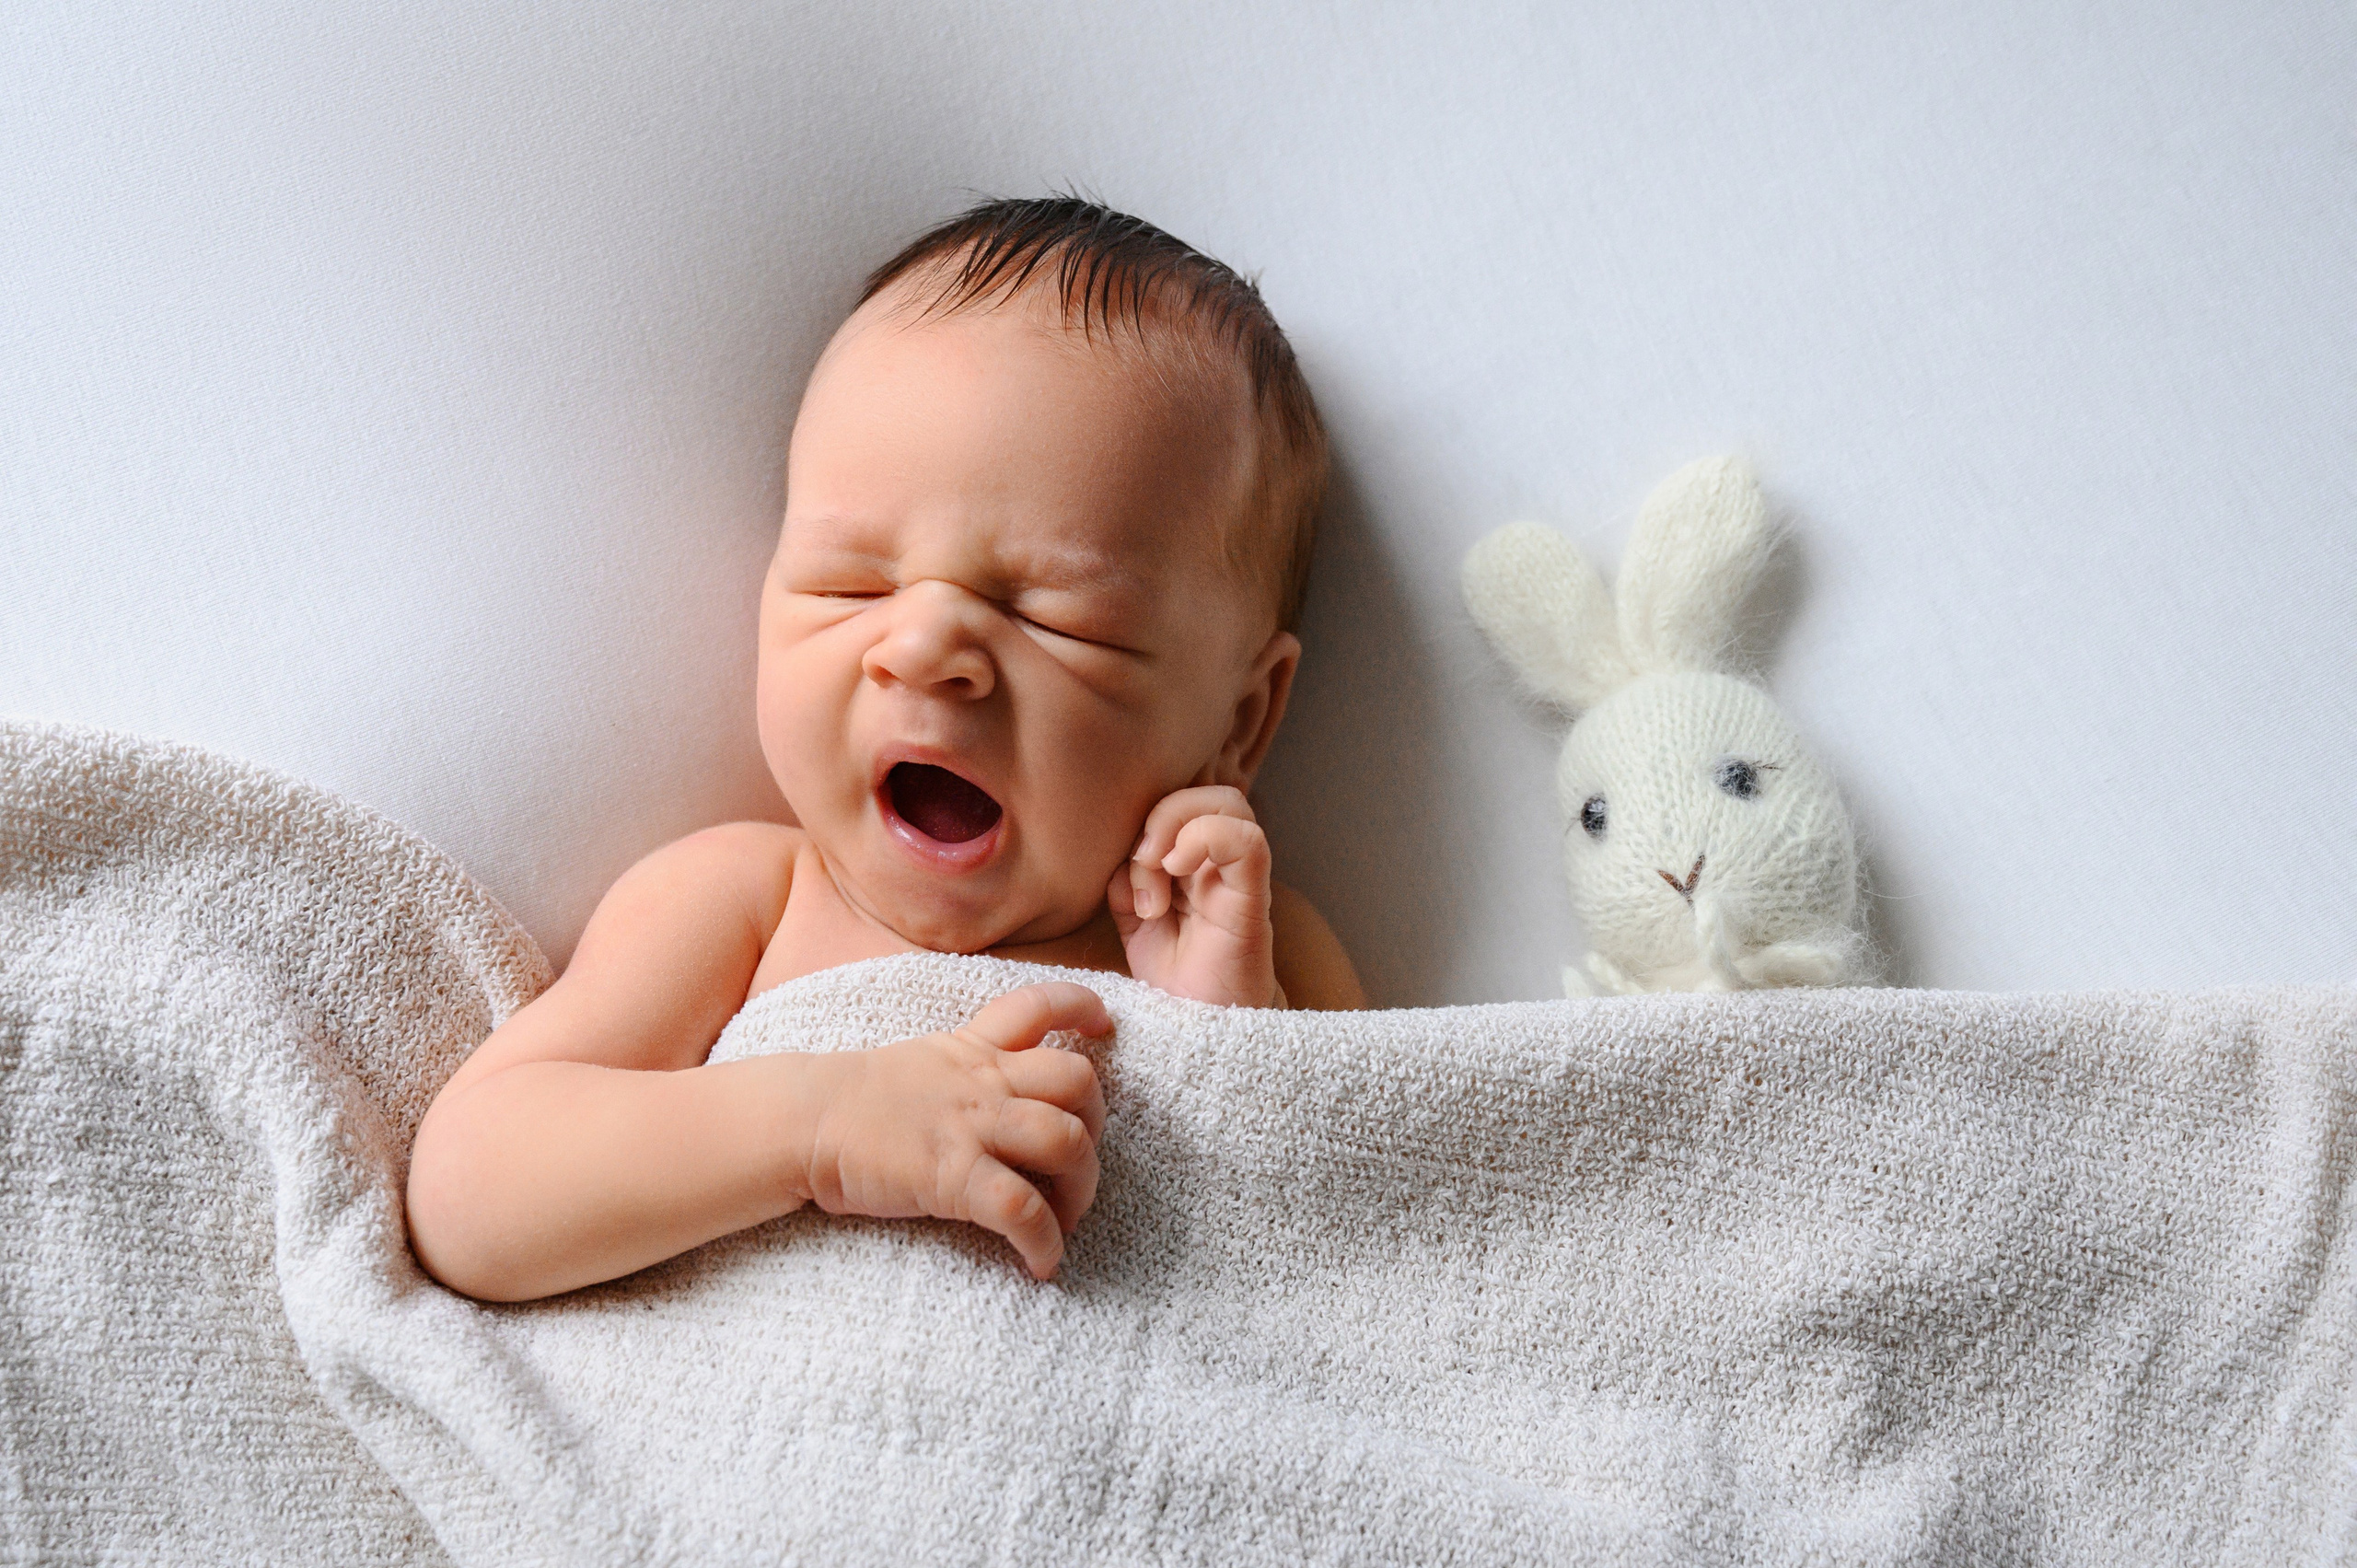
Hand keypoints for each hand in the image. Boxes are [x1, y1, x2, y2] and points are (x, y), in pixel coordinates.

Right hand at [799, 983, 1109, 1278]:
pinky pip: (1022, 1209)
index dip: (1082, 1008)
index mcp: (972, 1049)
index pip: (1038, 1004)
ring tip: (1067, 1220)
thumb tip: (997, 1101)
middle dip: (1097, 1124)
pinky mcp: (954, 1175)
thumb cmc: (853, 1102)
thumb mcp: (918, 1064)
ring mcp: (971, 1126)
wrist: (803, 1121)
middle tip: (1077, 1164)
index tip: (1105, 1027)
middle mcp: (983, 1081)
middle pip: (1078, 1079)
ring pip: (1066, 1140)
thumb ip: (962, 1071)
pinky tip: (1041, 1264)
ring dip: (1083, 1187)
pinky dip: (1044, 1242)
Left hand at [1107, 785, 1280, 1007]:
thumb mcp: (1134, 922)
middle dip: (1162, 815)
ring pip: (1228, 804)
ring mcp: (1240, 880)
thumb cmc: (1175, 979)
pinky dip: (1206, 840)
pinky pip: (1248, 842)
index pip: (1183, 802)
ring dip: (1177, 827)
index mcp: (1195, 864)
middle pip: (1206, 793)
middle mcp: (1222, 865)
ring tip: (1159, 876)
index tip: (1128, 865)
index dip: (1148, 817)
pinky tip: (1176, 875)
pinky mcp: (1251, 901)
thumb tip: (1128, 855)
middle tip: (1142, 862)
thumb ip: (1127, 881)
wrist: (1198, 1031)